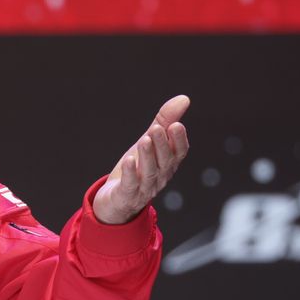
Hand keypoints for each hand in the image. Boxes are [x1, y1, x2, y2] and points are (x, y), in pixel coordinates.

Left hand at [92, 95, 189, 224]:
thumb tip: (184, 98)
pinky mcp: (126, 195)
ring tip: (144, 139)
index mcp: (167, 164)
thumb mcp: (148, 142)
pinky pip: (130, 185)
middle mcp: (159, 176)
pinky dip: (131, 173)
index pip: (178, 153)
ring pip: (149, 172)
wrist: (115, 201)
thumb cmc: (136, 168)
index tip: (176, 125)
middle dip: (162, 144)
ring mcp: (143, 188)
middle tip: (158, 128)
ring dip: (148, 156)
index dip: (178, 140)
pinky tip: (129, 161)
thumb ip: (164, 121)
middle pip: (164, 161)